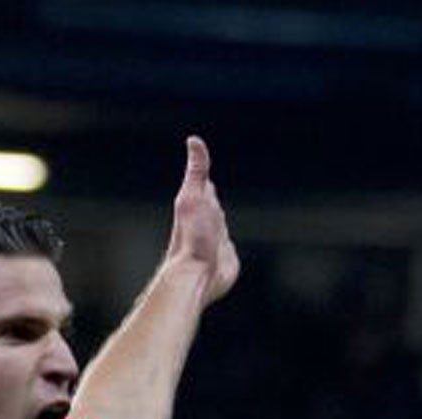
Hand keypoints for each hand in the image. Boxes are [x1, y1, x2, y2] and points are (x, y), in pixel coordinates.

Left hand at [166, 136, 239, 305]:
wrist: (195, 275)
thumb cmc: (192, 235)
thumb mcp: (193, 197)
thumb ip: (197, 171)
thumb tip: (193, 140)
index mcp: (201, 207)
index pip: (204, 188)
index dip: (205, 179)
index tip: (202, 165)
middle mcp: (207, 224)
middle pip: (212, 207)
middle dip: (212, 199)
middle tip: (209, 188)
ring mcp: (216, 242)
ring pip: (220, 228)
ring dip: (219, 222)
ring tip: (217, 216)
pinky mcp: (226, 259)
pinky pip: (229, 249)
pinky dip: (229, 246)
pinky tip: (225, 246)